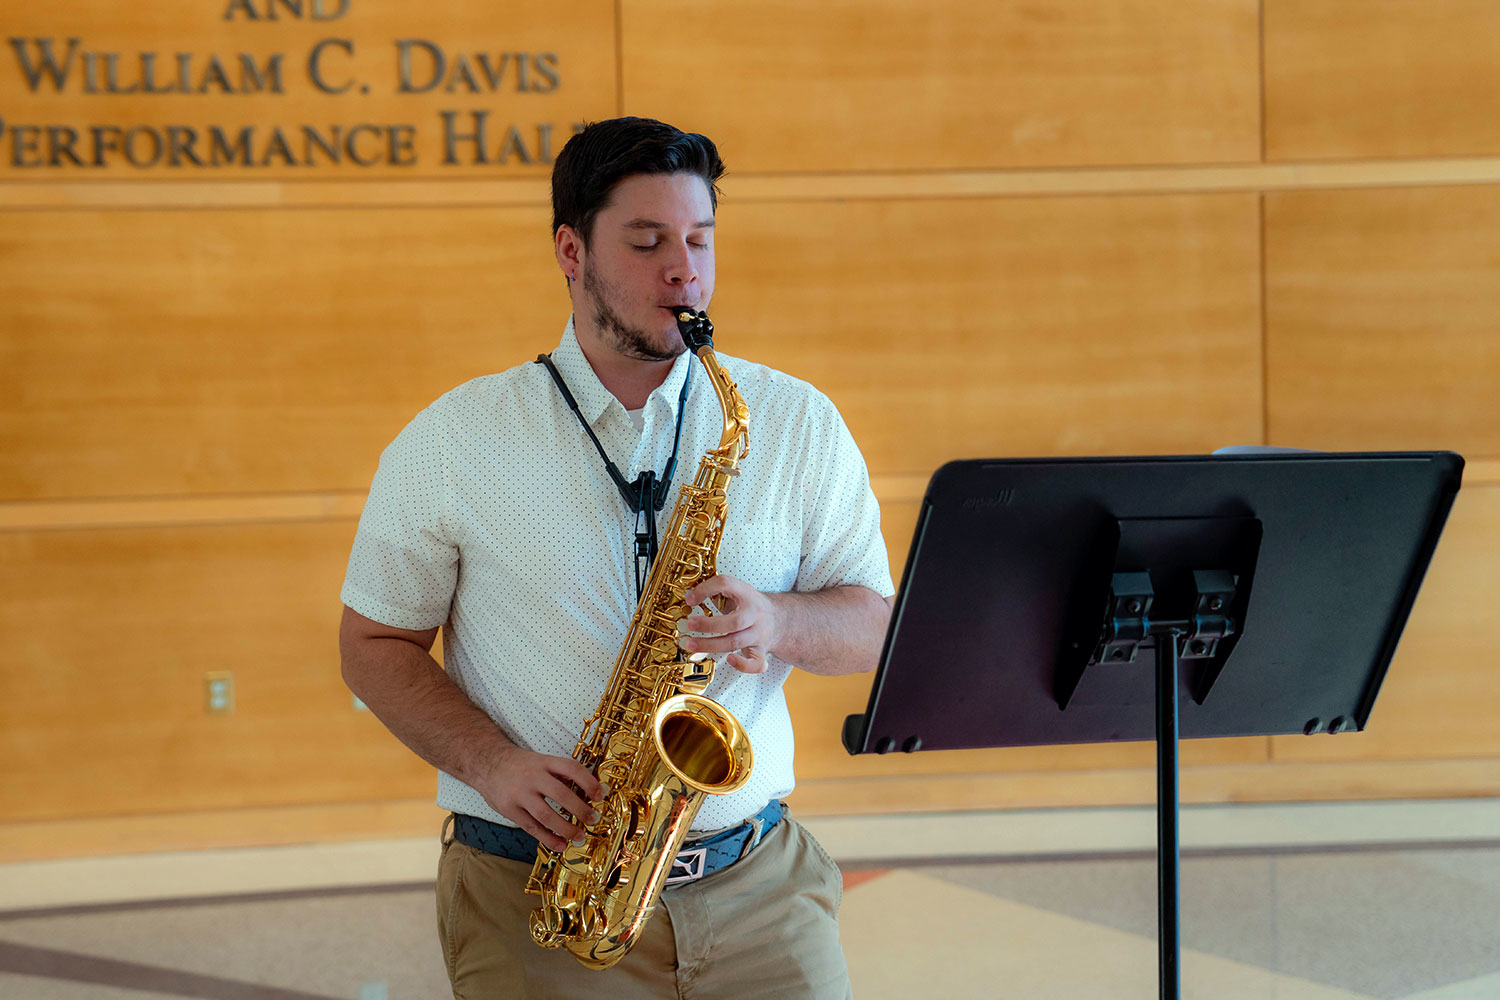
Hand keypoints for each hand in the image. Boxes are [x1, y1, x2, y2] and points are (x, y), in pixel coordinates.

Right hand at [474, 744, 607, 852]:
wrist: (487, 763)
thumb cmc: (521, 765)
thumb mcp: (541, 761)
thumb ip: (560, 774)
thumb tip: (588, 790)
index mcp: (544, 762)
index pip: (571, 768)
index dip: (588, 782)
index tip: (600, 795)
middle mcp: (533, 777)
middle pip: (561, 794)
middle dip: (580, 810)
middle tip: (593, 819)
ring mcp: (520, 794)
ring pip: (546, 815)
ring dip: (566, 829)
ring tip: (579, 837)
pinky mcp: (510, 810)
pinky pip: (532, 827)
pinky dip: (548, 839)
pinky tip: (560, 845)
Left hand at [679, 574, 778, 674]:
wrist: (779, 619)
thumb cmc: (749, 606)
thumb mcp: (736, 591)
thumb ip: (716, 592)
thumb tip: (690, 596)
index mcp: (746, 594)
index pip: (726, 584)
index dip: (706, 589)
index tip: (690, 599)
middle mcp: (754, 614)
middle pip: (734, 622)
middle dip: (708, 625)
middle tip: (689, 624)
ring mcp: (759, 634)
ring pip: (736, 642)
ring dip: (711, 645)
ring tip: (690, 644)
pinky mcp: (761, 651)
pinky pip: (756, 663)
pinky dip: (743, 665)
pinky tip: (729, 660)